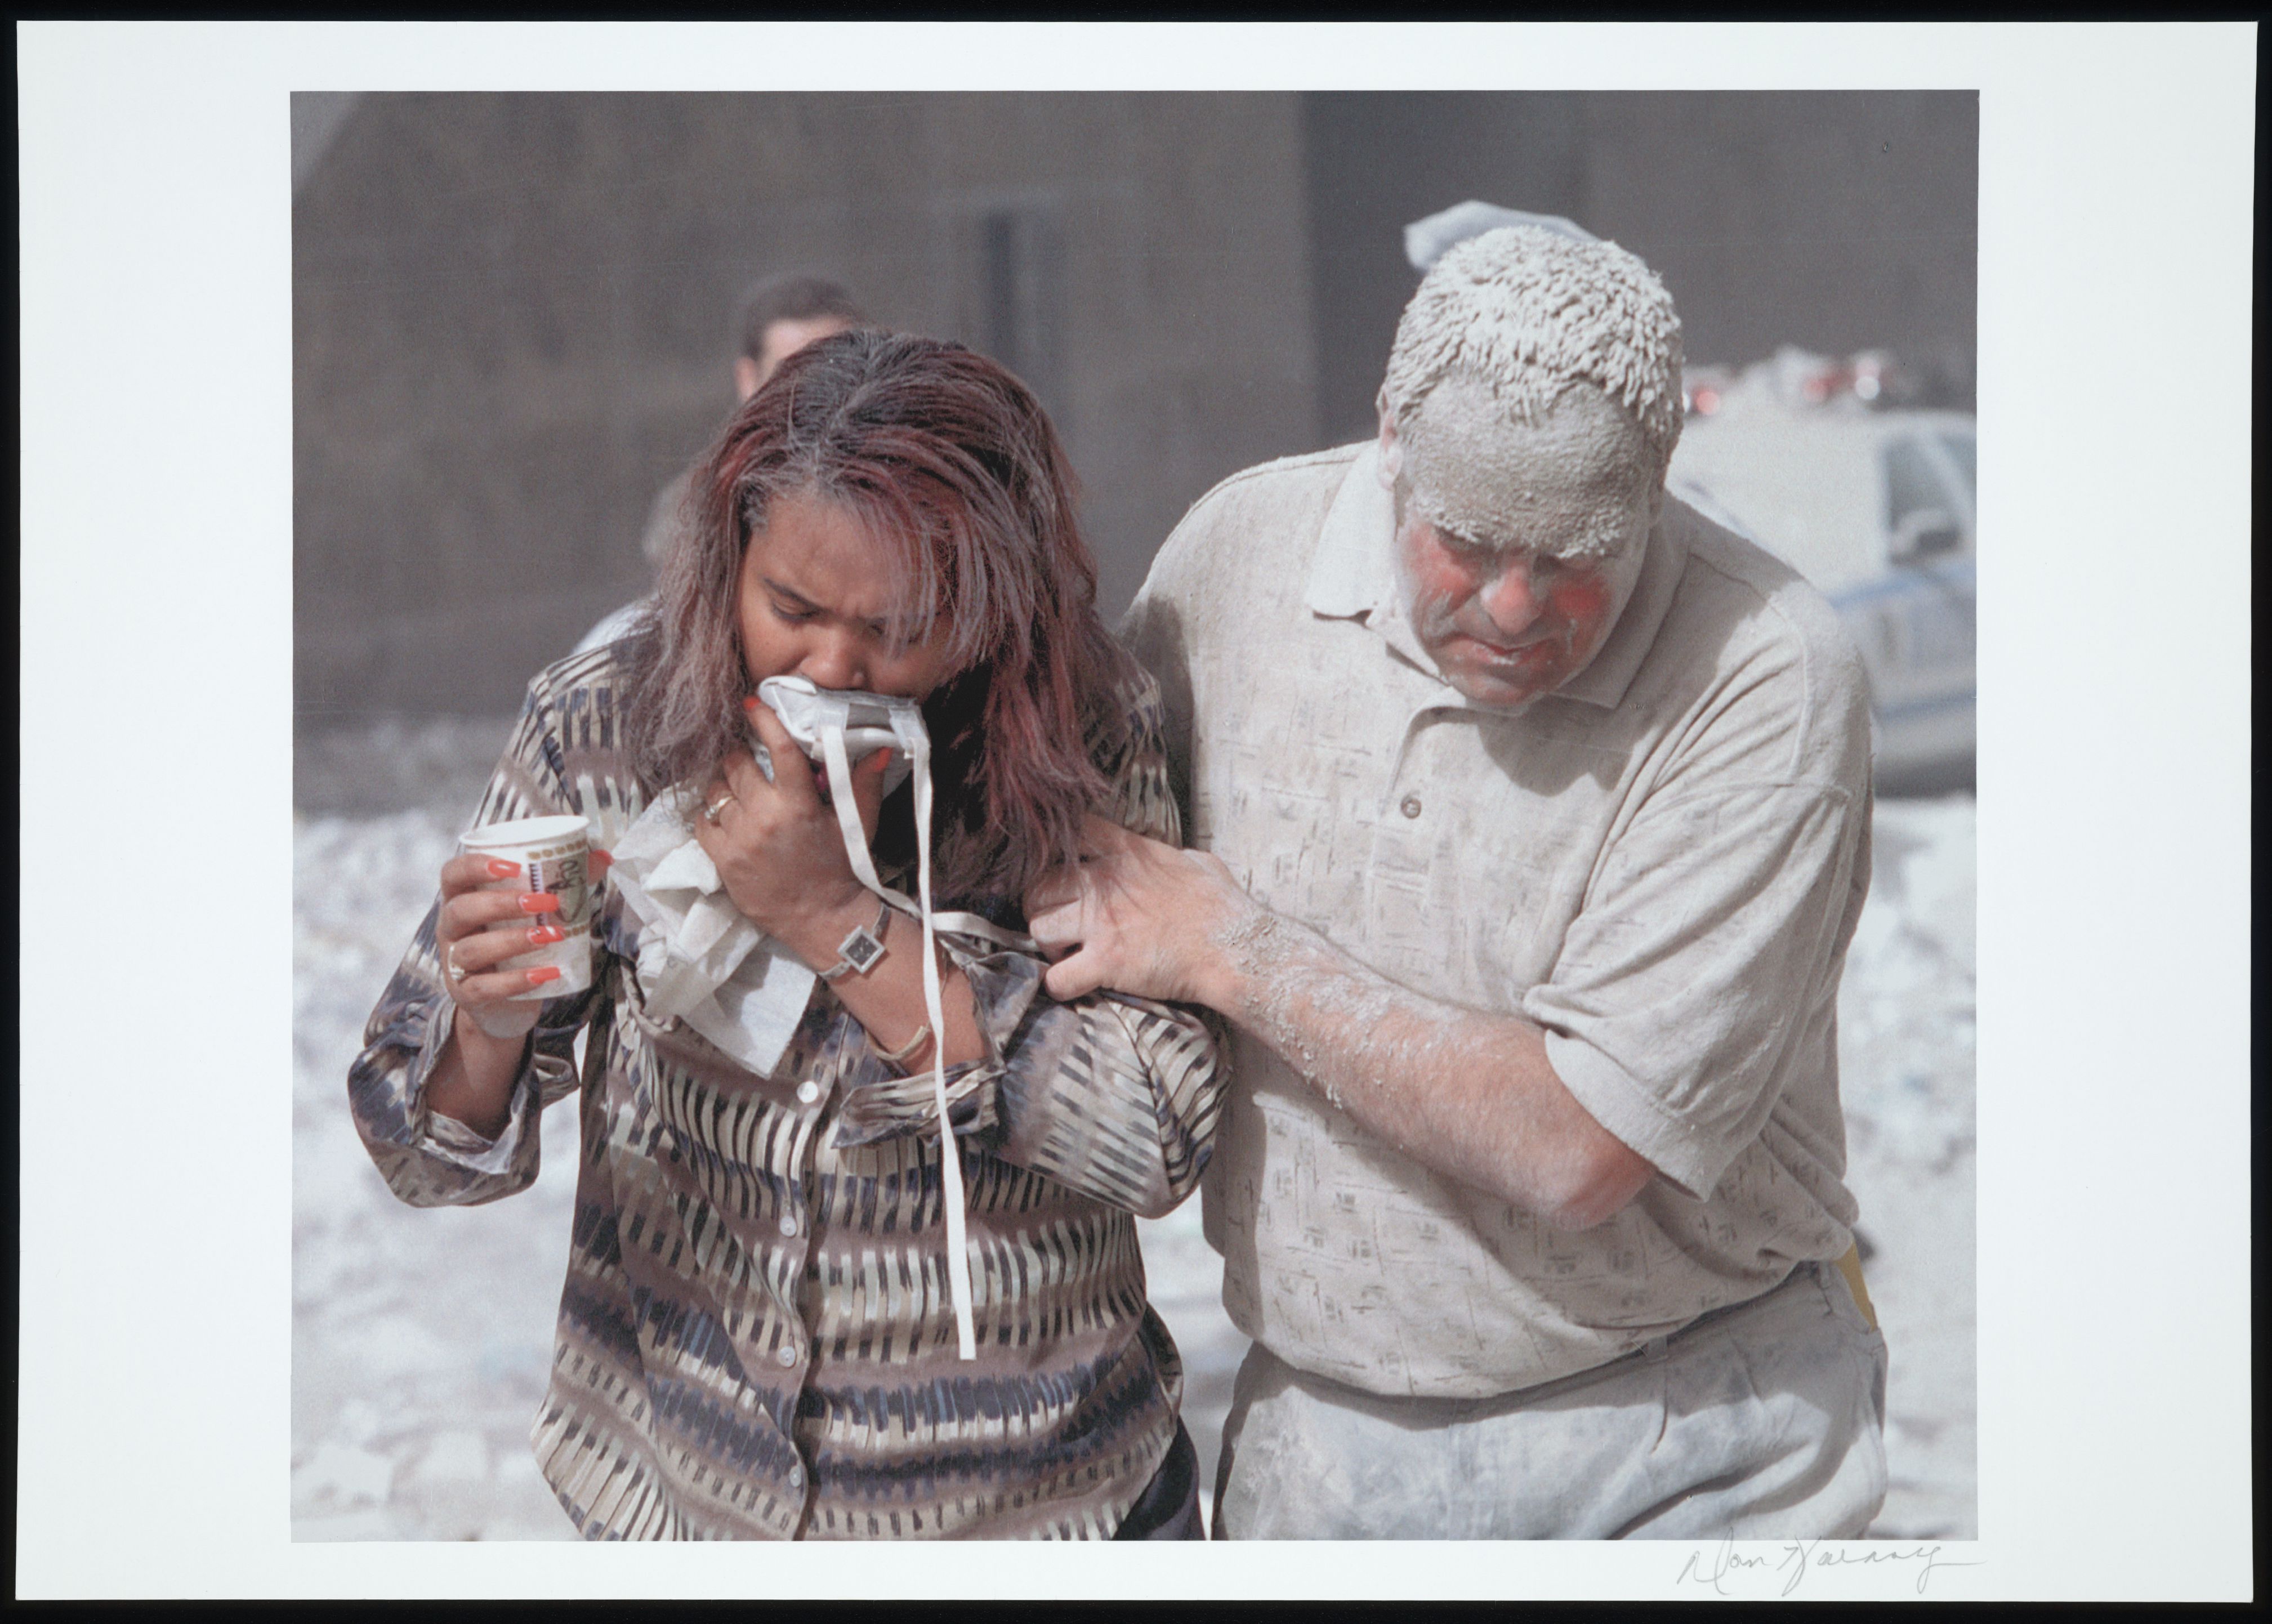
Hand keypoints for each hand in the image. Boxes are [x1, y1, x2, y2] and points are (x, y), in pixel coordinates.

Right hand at [436, 850, 586, 1039]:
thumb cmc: (517, 943)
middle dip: (502, 903)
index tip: (513, 865)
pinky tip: (545, 974)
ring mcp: (454, 963)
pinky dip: (515, 981)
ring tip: (550, 935)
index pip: (453, 874)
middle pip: (461, 910)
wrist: (505, 1002)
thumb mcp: (534, 912)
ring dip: (512, 940)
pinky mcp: (466, 994)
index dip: (476, 866)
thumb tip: (602, 857)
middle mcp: (450, 929)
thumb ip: (563, 882)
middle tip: (545, 902)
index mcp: (462, 899)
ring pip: (471, 950)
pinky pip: (483, 987)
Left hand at [692, 698, 892, 960]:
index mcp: (799, 803)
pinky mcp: (722, 859)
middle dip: (741, 757)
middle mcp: (765, 816)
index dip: (763, 720)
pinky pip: (703, 821)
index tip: (751, 704)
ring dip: (725, 785)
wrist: (821, 918)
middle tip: (749, 762)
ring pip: (716, 791)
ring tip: (738, 791)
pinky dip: (711, 814)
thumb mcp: (858, 825)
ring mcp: (739, 838)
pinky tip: (726, 817)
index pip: (777, 748)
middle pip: (737, 765)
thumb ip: (864, 784)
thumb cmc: (842, 867)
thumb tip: (880, 748)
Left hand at [1022, 814, 1256, 1007]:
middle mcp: (1105, 882)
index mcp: (1127, 853)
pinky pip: (1057, 977)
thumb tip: (1176, 859)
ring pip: (1038, 928)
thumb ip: (1172, 856)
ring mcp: (1101, 922)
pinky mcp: (1105, 962)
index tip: (1065, 870)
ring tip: (1067, 955)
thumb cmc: (1223, 907)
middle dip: (1042, 908)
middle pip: (1038, 886)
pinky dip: (1059, 985)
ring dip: (1048, 946)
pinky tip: (1074, 985)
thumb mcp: (1198, 863)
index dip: (1059, 851)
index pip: (1074, 832)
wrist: (1235, 948)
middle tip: (1060, 925)